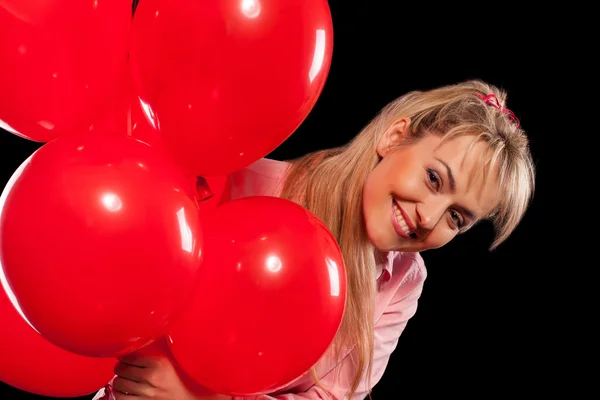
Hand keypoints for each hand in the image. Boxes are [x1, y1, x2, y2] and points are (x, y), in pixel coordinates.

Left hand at [109, 347, 230, 399]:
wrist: (189, 399)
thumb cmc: (181, 380)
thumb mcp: (171, 362)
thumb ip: (158, 349)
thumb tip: (145, 332)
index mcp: (159, 363)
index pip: (129, 356)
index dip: (124, 356)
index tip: (125, 356)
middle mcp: (151, 378)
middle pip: (121, 369)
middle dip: (121, 368)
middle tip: (124, 367)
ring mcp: (146, 393)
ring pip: (118, 383)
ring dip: (119, 380)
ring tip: (124, 378)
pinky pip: (120, 398)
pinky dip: (119, 394)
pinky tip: (124, 390)